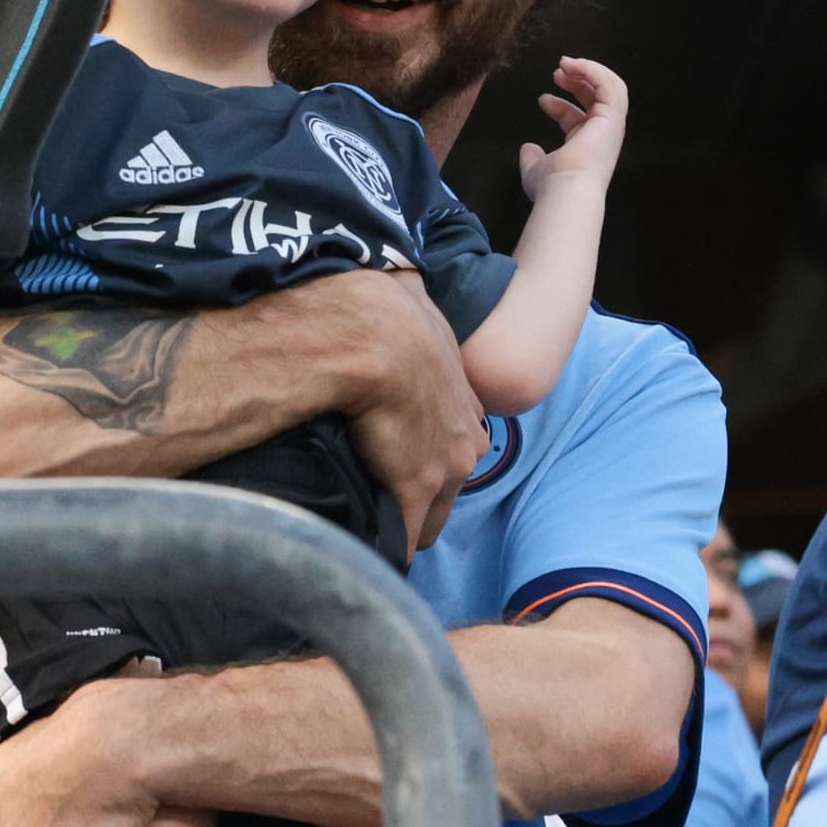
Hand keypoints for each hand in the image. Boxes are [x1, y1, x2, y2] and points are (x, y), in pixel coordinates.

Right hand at [340, 270, 488, 549]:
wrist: (377, 337)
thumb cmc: (389, 312)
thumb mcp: (415, 302)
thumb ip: (413, 299)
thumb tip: (403, 278)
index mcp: (464, 405)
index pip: (453, 449)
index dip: (426, 458)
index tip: (400, 462)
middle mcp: (464, 443)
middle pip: (446, 494)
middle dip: (416, 500)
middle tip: (377, 499)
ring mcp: (443, 472)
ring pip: (425, 521)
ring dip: (398, 525)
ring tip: (365, 527)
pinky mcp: (412, 493)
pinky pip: (400, 540)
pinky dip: (382, 545)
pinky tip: (361, 549)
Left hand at [519, 56, 627, 201]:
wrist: (564, 189)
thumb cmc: (551, 185)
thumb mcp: (535, 169)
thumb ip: (532, 158)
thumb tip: (527, 148)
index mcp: (586, 146)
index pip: (577, 117)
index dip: (559, 105)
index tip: (541, 99)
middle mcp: (601, 135)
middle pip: (596, 97)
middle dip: (578, 80)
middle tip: (557, 70)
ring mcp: (610, 125)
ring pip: (610, 87)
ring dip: (588, 70)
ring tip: (565, 63)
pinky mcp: (612, 116)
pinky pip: (609, 85)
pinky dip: (593, 70)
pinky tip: (573, 65)